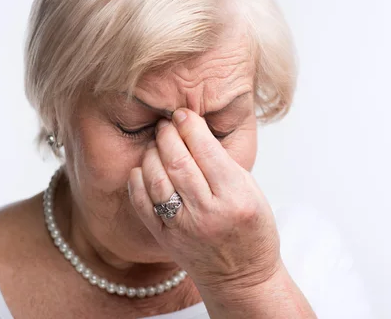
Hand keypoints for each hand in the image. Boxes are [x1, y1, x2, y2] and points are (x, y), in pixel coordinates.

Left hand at [127, 108, 280, 293]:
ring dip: (152, 154)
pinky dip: (138, 181)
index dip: (191, 126)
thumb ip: (225, 163)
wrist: (241, 277)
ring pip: (158, 180)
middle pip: (178, 163)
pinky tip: (142, 167)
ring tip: (157, 143)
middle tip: (166, 123)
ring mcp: (183, 228)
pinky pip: (143, 204)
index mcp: (235, 197)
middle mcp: (207, 213)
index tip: (183, 113)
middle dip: (168, 135)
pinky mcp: (165, 238)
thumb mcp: (252, 191)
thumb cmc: (252, 231)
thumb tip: (194, 131)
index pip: (206, 151)